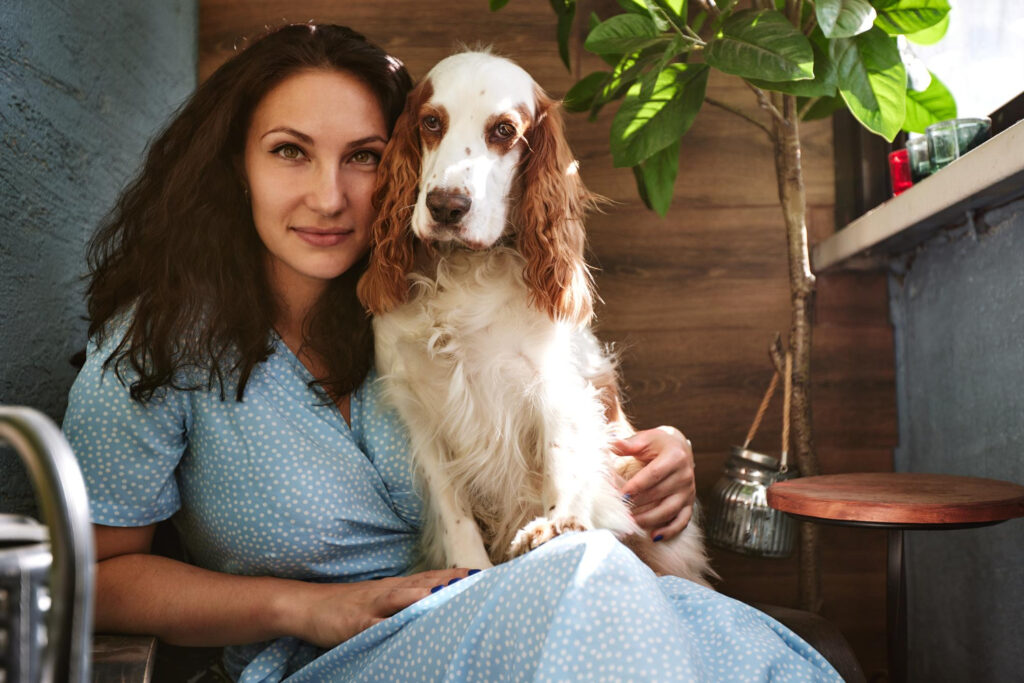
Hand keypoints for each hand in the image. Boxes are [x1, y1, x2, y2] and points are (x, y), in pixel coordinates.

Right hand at [285, 568, 473, 647]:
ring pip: (402, 597)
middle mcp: (387, 592)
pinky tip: (405, 620)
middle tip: (477, 581)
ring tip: (449, 593)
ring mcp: (371, 606)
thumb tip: (431, 600)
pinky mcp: (355, 623)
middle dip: (450, 582)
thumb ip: (403, 600)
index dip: (455, 576)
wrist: (306, 605)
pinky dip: (391, 620)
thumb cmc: (345, 606)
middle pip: (424, 583)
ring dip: (426, 595)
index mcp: (394, 587)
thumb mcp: (377, 599)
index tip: (481, 574)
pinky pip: (375, 623)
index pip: (431, 578)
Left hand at [612, 426, 695, 541]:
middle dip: (639, 504)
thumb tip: (612, 443)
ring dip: (650, 519)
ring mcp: (688, 490)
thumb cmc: (658, 444)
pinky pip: (682, 520)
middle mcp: (685, 475)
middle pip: (660, 493)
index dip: (636, 486)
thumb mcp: (645, 439)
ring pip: (670, 509)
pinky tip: (654, 536)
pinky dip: (670, 530)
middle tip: (621, 512)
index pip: (653, 474)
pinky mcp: (689, 502)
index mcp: (674, 457)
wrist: (679, 448)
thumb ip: (629, 443)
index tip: (621, 496)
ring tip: (632, 523)